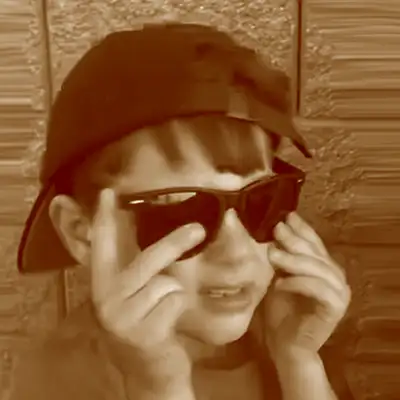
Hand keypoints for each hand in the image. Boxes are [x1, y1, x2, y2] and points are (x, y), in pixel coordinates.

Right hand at [90, 188, 204, 391]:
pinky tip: (167, 325)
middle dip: (175, 243)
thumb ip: (140, 274)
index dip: (105, 219)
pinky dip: (178, 308)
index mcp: (104, 287)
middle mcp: (106, 301)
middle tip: (198, 231)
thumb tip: (160, 240)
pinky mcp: (143, 333)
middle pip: (146, 261)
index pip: (102, 247)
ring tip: (164, 310)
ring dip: (174, 294)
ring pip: (165, 283)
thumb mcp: (135, 300)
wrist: (150, 375)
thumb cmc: (146, 328)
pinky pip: (174, 301)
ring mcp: (122, 319)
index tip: (108, 192)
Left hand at [264, 212, 350, 358]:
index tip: (286, 215)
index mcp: (322, 266)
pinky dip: (298, 283)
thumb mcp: (277, 277)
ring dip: (294, 260)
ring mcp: (338, 292)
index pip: (314, 242)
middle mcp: (335, 276)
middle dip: (294, 239)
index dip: (302, 228)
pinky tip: (279, 283)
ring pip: (318, 268)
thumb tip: (272, 231)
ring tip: (272, 255)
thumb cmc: (279, 309)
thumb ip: (281, 258)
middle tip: (276, 229)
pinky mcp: (335, 308)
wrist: (285, 344)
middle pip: (315, 252)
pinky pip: (317, 289)